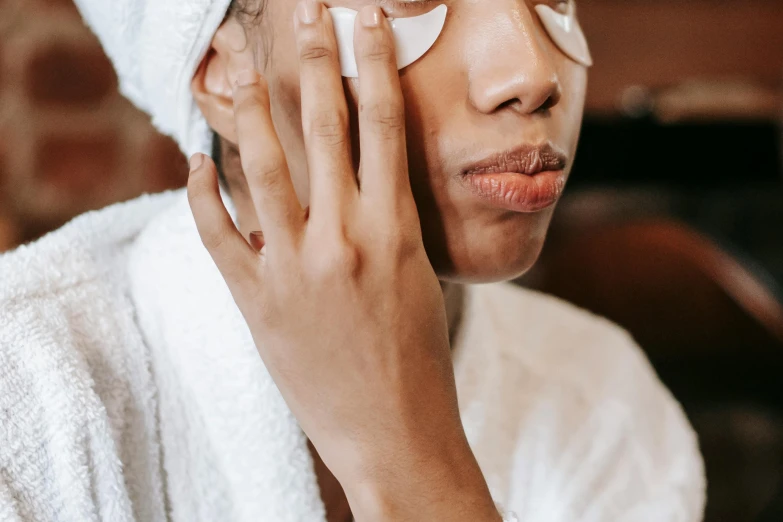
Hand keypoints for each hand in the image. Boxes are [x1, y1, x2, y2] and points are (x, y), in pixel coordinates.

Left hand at [186, 2, 498, 519]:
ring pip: (262, 166)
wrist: (395, 432)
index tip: (364, 21)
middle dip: (314, 59)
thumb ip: (386, 224)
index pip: (384, 124)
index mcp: (395, 229)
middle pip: (325, 126)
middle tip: (305, 13)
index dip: (373, 63)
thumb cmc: (418, 359)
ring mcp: (295, 268)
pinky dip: (201, 191)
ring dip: (246, 107)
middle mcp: (344, 237)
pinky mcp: (257, 302)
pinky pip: (217, 233)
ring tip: (235, 62)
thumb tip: (358, 181)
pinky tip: (193, 155)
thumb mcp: (418, 278)